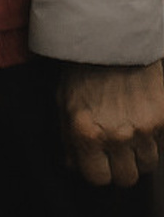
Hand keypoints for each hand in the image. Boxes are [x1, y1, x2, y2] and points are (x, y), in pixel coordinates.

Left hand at [59, 61, 163, 186]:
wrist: (110, 38)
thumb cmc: (83, 68)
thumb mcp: (63, 100)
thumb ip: (68, 136)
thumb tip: (72, 165)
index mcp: (86, 132)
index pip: (97, 178)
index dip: (96, 170)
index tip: (96, 162)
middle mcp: (116, 135)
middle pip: (127, 178)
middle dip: (120, 167)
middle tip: (114, 149)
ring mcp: (144, 129)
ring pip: (148, 165)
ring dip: (139, 153)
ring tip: (128, 130)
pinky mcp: (163, 120)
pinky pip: (161, 145)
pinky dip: (153, 138)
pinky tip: (141, 117)